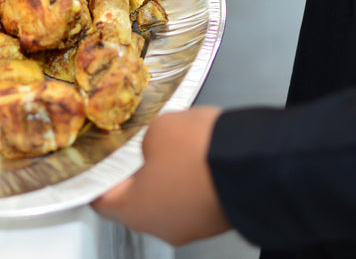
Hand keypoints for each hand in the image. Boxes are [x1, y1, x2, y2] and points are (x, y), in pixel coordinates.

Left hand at [90, 106, 229, 245]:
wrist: (256, 163)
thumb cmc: (199, 151)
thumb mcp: (157, 129)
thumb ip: (145, 140)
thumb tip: (153, 145)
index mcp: (134, 210)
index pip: (102, 200)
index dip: (99, 179)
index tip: (99, 167)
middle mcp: (162, 227)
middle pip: (137, 202)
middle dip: (136, 175)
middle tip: (136, 150)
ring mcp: (193, 227)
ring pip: (169, 201)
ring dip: (167, 177)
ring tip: (173, 148)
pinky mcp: (217, 220)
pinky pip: (194, 200)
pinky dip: (192, 181)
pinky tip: (197, 158)